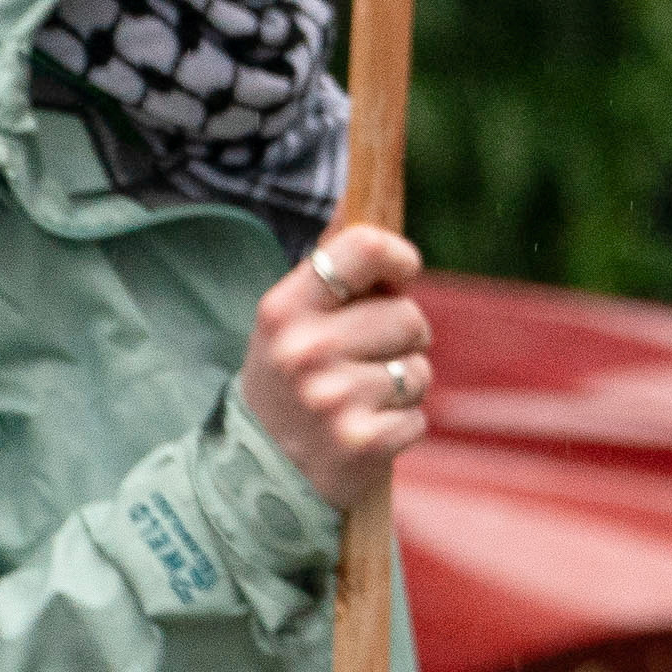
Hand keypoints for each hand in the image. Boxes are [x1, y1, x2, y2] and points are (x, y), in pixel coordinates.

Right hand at [241, 224, 432, 512]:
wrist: (253, 481)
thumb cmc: (287, 383)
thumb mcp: (289, 322)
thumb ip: (330, 264)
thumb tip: (360, 190)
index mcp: (284, 309)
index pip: (363, 248)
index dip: (397, 258)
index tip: (401, 274)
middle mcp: (304, 350)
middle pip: (408, 316)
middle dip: (401, 340)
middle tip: (361, 363)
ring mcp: (331, 400)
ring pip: (419, 370)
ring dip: (402, 387)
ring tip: (357, 402)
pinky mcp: (360, 444)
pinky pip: (419, 418)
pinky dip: (401, 428)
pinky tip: (362, 436)